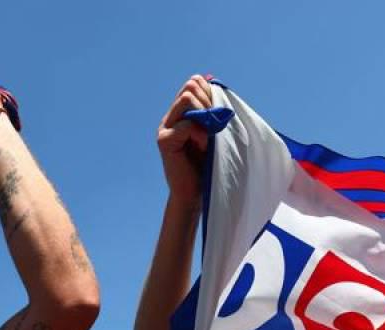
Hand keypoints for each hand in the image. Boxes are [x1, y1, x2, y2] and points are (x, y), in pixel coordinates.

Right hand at [158, 75, 212, 203]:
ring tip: (210, 137)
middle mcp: (170, 117)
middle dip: (209, 102)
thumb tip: (211, 79)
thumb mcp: (214, 131)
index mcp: (181, 113)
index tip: (219, 114)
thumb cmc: (209, 165)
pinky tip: (205, 147)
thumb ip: (212, 109)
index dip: (210, 92)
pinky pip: (187, 123)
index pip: (194, 82)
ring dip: (205, 115)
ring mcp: (165, 128)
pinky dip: (201, 133)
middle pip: (190, 87)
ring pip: (188, 99)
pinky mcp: (164, 141)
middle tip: (216, 126)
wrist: (196, 194)